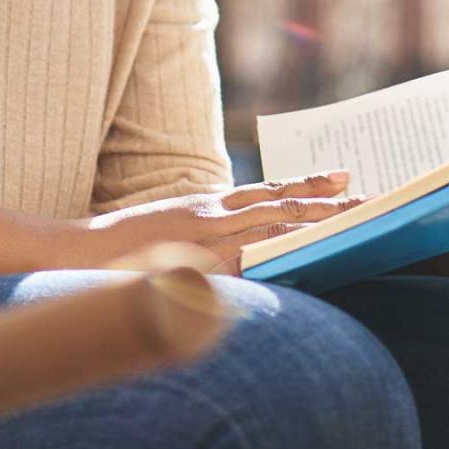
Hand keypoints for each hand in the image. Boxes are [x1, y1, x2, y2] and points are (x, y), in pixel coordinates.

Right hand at [73, 174, 370, 276]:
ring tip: (356, 225)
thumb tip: (246, 240)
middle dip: (328, 206)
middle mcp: (212, 218)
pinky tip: (313, 263)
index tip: (343, 177)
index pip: (268, 192)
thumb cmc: (124, 247)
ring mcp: (206, 245)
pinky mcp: (198, 271)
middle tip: (370, 201)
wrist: (78, 256)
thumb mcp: (171, 223)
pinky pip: (252, 265)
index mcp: (207, 205)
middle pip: (281, 208)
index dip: (308, 186)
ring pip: (275, 232)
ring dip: (318, 228)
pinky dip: (283, 260)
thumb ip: (209, 227)